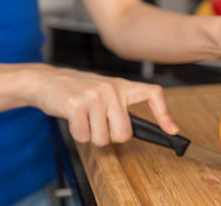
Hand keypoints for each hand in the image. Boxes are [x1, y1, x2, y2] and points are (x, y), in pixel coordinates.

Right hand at [26, 64, 178, 145]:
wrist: (47, 81)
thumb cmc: (78, 90)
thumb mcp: (105, 91)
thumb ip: (122, 106)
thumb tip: (146, 128)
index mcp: (122, 86)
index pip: (153, 94)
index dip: (165, 114)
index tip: (172, 130)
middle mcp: (111, 89)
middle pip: (124, 134)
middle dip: (111, 137)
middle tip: (99, 125)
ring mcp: (94, 97)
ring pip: (102, 139)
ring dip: (91, 136)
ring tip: (84, 119)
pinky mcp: (76, 105)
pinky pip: (83, 137)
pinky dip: (77, 134)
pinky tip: (74, 119)